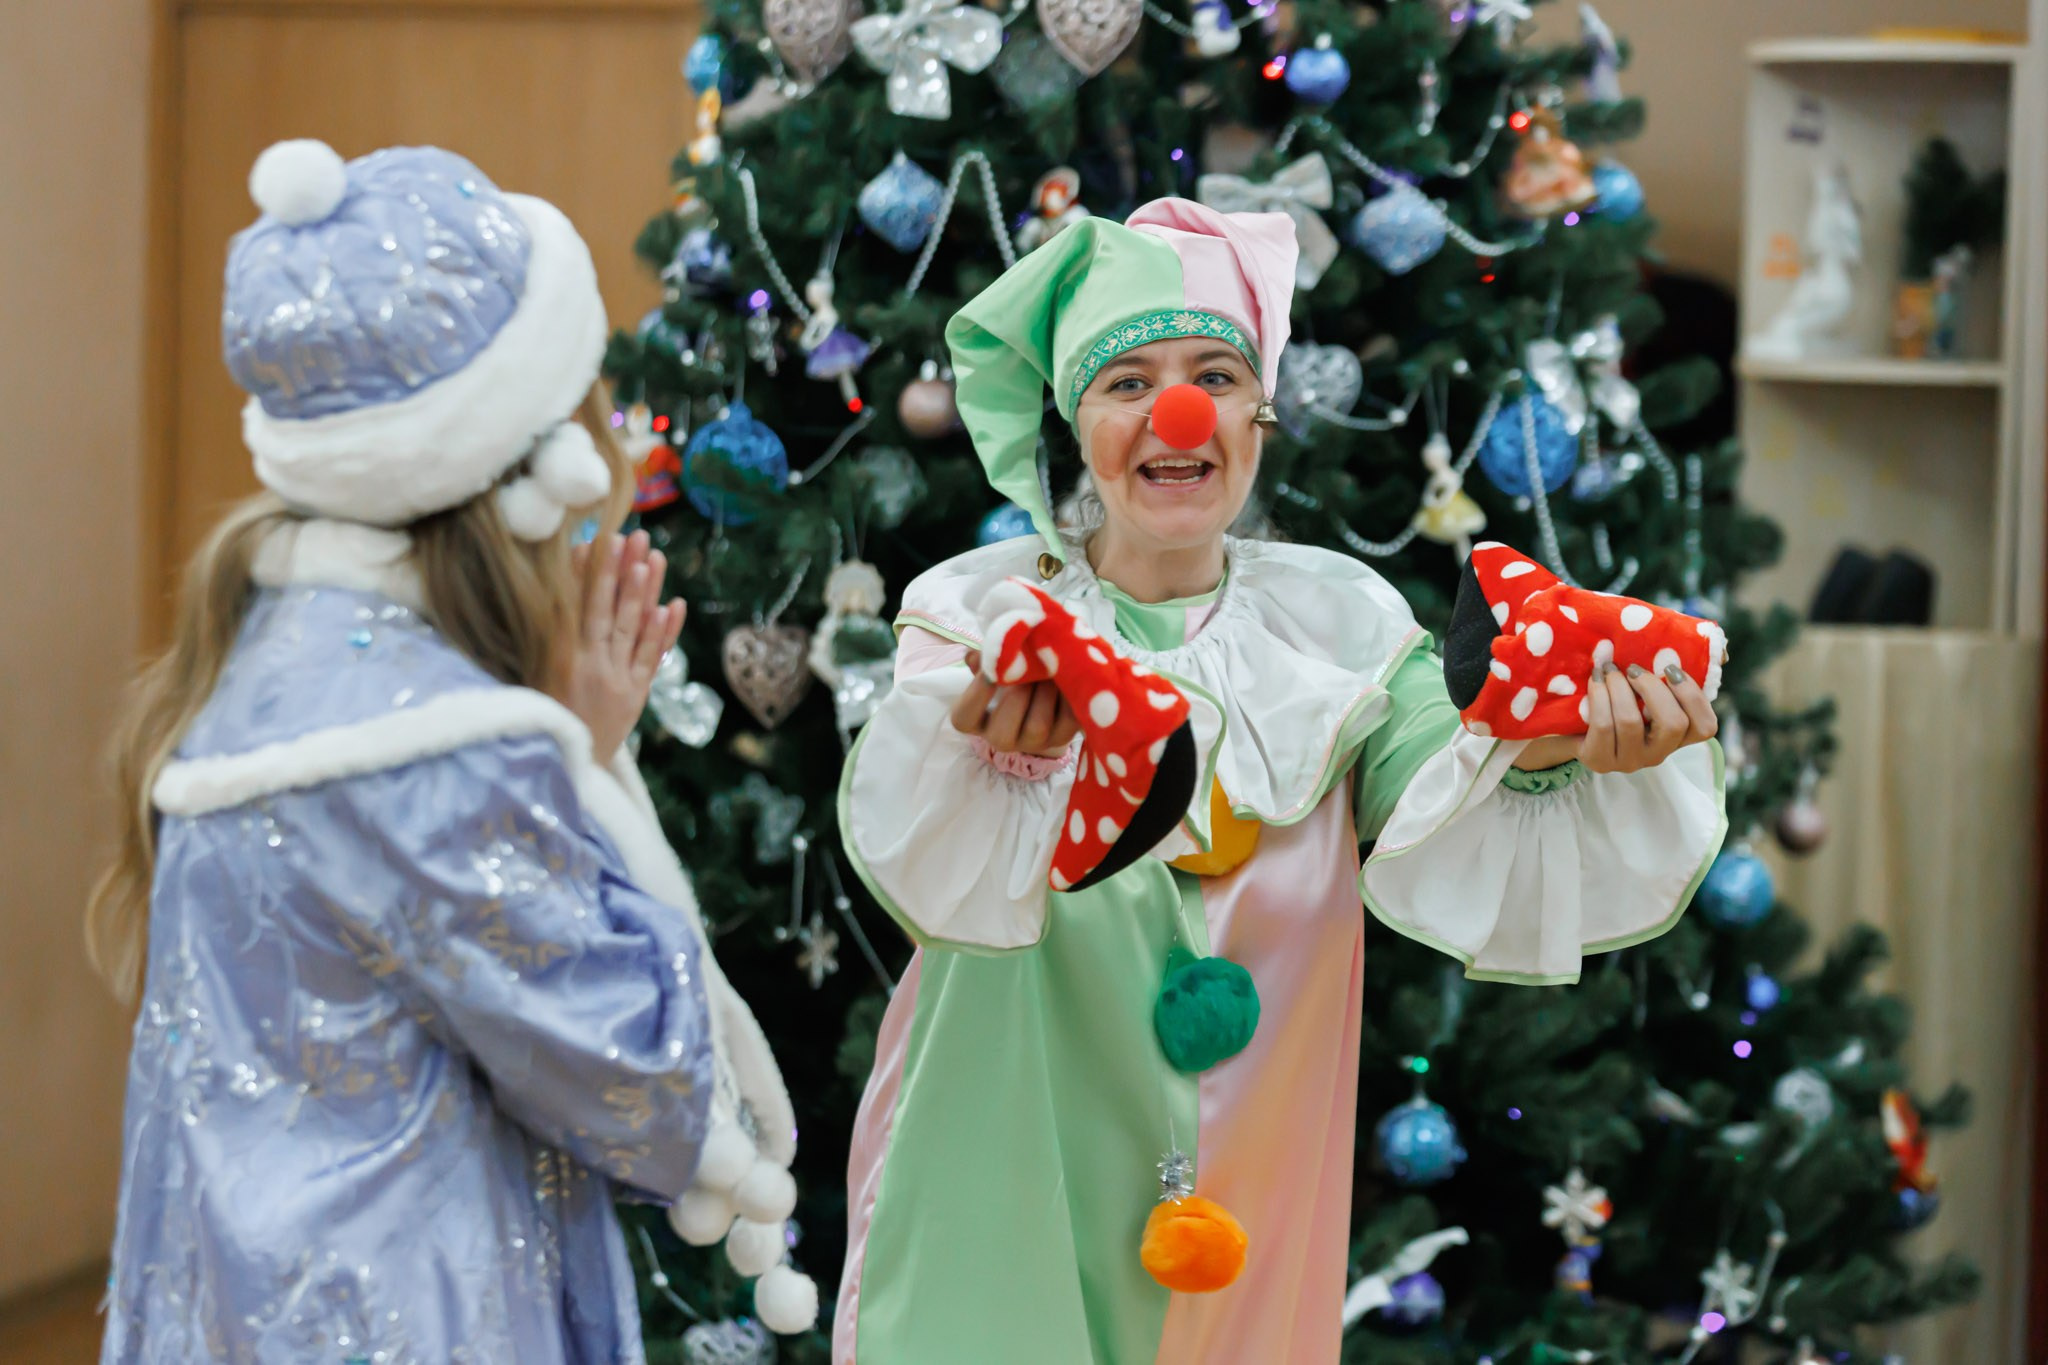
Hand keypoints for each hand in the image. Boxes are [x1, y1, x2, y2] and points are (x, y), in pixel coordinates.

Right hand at [557, 530, 685, 762]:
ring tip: (654, 557)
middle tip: (632, 536)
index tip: (597, 539)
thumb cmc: (549, 711)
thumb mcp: (538, 672)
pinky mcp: (635, 695)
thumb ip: (550, 633)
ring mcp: (615, 680)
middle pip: (606, 609)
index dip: (588, 573)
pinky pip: (650, 659)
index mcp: (558, 657)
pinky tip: (672, 605)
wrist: (568, 765)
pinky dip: (662, 633)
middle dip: (619, 570)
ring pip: (632, 628)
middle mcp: (588, 665)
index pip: (575, 605)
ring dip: (644, 592)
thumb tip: (557, 589)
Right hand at [949, 649, 1081, 758]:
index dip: (976, 696)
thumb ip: (986, 661)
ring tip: (1052, 668)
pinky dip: (1070, 697)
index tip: (991, 671)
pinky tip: (1071, 676)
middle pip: (1002, 734)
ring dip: (1045, 693)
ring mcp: (1033, 743)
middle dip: (1018, 694)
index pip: (964, 719)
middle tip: (1031, 665)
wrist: (1045, 692)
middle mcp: (1002, 739)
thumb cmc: (1012, 676)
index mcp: (977, 720)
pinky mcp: (1061, 737)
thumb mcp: (997, 667)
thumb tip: (975, 656)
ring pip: (1037, 728)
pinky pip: (1067, 721)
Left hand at [1517, 662, 1718, 774]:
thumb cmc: (1617, 698)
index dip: (1693, 696)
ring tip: (1608, 670)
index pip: (1705, 727)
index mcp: (1678, 737)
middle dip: (1653, 688)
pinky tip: (1595, 681)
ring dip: (1620, 687)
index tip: (1671, 668)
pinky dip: (1599, 696)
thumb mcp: (1646, 687)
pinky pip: (1603, 726)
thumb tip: (1720, 651)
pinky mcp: (1599, 761)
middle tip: (1634, 669)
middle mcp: (1658, 754)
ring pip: (1632, 722)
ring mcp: (1629, 761)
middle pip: (1673, 724)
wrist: (1569, 726)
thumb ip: (1676, 672)